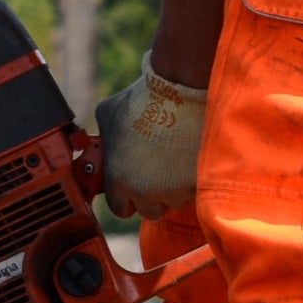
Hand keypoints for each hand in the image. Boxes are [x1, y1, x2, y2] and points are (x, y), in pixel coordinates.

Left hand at [94, 51, 207, 219]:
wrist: (181, 91)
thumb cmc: (141, 101)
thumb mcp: (107, 116)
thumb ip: (104, 139)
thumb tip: (101, 142)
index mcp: (119, 181)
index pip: (120, 209)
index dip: (124, 198)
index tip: (130, 190)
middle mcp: (146, 192)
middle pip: (149, 211)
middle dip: (150, 196)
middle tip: (154, 175)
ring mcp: (176, 191)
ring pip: (174, 201)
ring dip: (173, 187)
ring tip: (173, 158)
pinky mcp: (200, 183)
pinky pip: (195, 191)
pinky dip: (192, 179)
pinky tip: (188, 157)